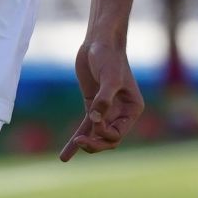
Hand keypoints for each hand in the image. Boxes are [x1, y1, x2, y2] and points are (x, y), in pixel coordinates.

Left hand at [59, 39, 143, 160]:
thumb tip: (95, 120)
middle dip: (94, 143)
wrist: (99, 42)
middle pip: (108, 140)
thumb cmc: (110, 58)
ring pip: (96, 136)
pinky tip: (65, 154)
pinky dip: (76, 139)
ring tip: (66, 156)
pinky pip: (85, 127)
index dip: (103, 133)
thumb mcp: (110, 77)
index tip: (93, 119)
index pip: (117, 134)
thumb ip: (104, 99)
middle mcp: (121, 113)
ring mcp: (106, 111)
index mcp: (132, 110)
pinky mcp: (93, 106)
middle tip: (79, 141)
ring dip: (83, 146)